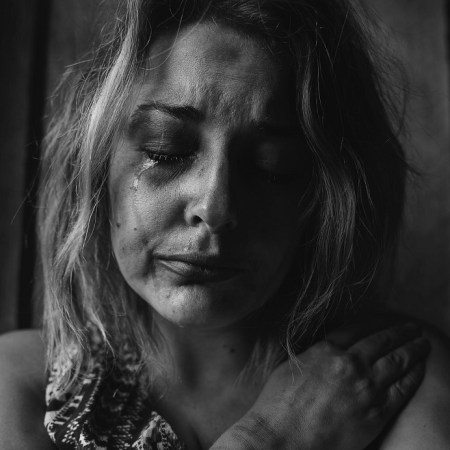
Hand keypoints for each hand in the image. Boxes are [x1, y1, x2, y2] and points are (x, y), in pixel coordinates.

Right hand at [211, 323, 429, 449]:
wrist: (284, 437)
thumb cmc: (280, 403)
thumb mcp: (293, 365)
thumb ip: (316, 353)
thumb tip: (328, 348)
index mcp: (327, 349)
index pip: (358, 327)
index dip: (377, 321)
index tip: (387, 318)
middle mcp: (349, 363)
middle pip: (382, 341)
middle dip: (401, 332)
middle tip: (413, 328)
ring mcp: (365, 387)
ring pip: (397, 361)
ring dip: (413, 350)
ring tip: (423, 344)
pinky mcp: (377, 412)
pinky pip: (402, 389)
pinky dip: (414, 376)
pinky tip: (420, 369)